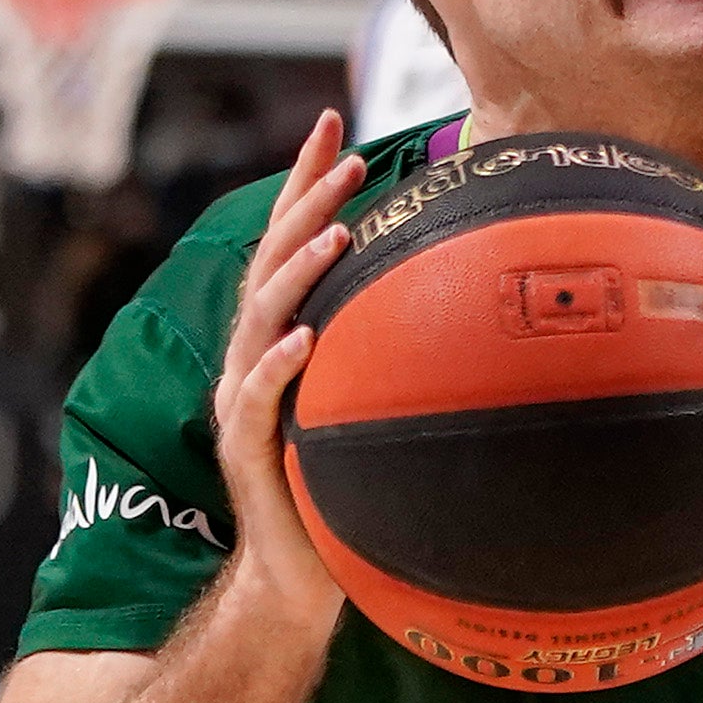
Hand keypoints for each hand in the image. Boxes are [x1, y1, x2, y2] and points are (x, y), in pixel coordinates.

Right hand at [211, 115, 368, 638]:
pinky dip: (278, 365)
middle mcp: (252, 358)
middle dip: (306, 199)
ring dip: (298, 270)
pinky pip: (257, 400)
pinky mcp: (248, 451)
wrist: (294, 579)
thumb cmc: (337, 491)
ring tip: (338, 231)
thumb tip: (458, 301)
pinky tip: (304, 337)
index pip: (289, 244)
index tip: (335, 123)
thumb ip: (386, 354)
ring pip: (260, 318)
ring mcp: (244, 402)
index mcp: (277, 339)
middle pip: (272, 260)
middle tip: (345, 148)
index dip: (306, 183)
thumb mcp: (366, 406)